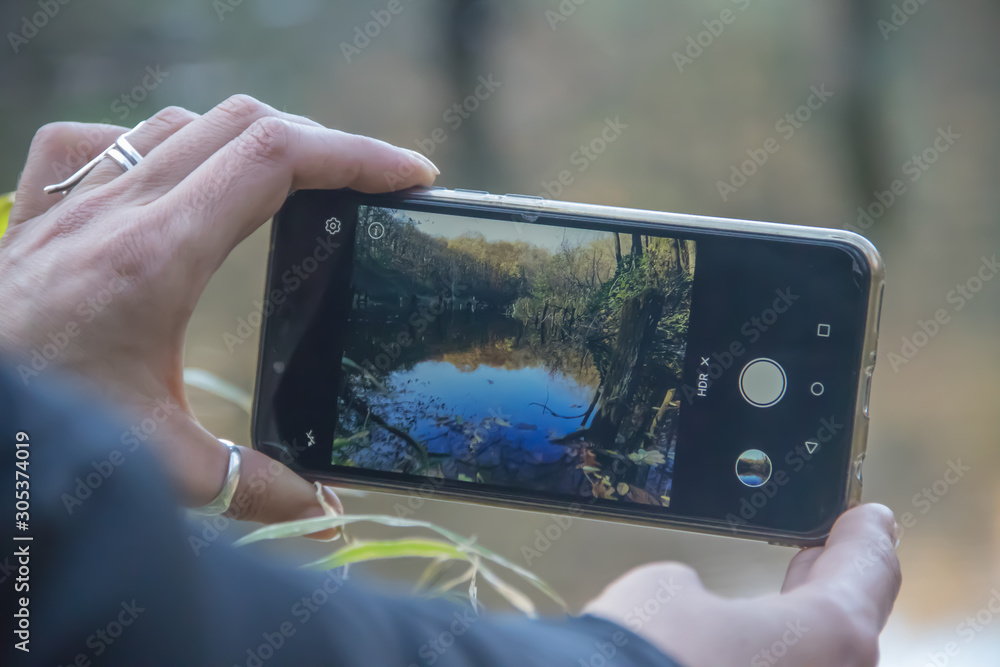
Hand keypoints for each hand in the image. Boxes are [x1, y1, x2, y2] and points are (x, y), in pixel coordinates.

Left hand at [0, 95, 437, 528]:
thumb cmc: (33, 436)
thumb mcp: (158, 469)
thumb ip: (253, 487)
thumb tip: (325, 512)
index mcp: (155, 256)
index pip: (278, 160)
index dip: (359, 156)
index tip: (410, 175)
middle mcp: (114, 210)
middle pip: (245, 124)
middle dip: (327, 144)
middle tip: (370, 185)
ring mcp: (71, 205)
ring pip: (182, 124)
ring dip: (251, 140)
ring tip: (296, 182)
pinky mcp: (39, 217)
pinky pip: (101, 143)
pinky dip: (155, 145)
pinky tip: (170, 178)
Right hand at [585, 504, 901, 666]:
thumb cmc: (644, 654)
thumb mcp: (667, 588)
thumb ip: (701, 592)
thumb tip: (691, 612)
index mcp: (830, 635)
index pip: (866, 573)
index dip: (865, 540)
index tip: (869, 521)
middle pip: (850, 630)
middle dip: (836, 588)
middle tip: (827, 557)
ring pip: (815, 662)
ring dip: (802, 630)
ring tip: (786, 598)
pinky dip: (770, 660)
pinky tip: (742, 650)